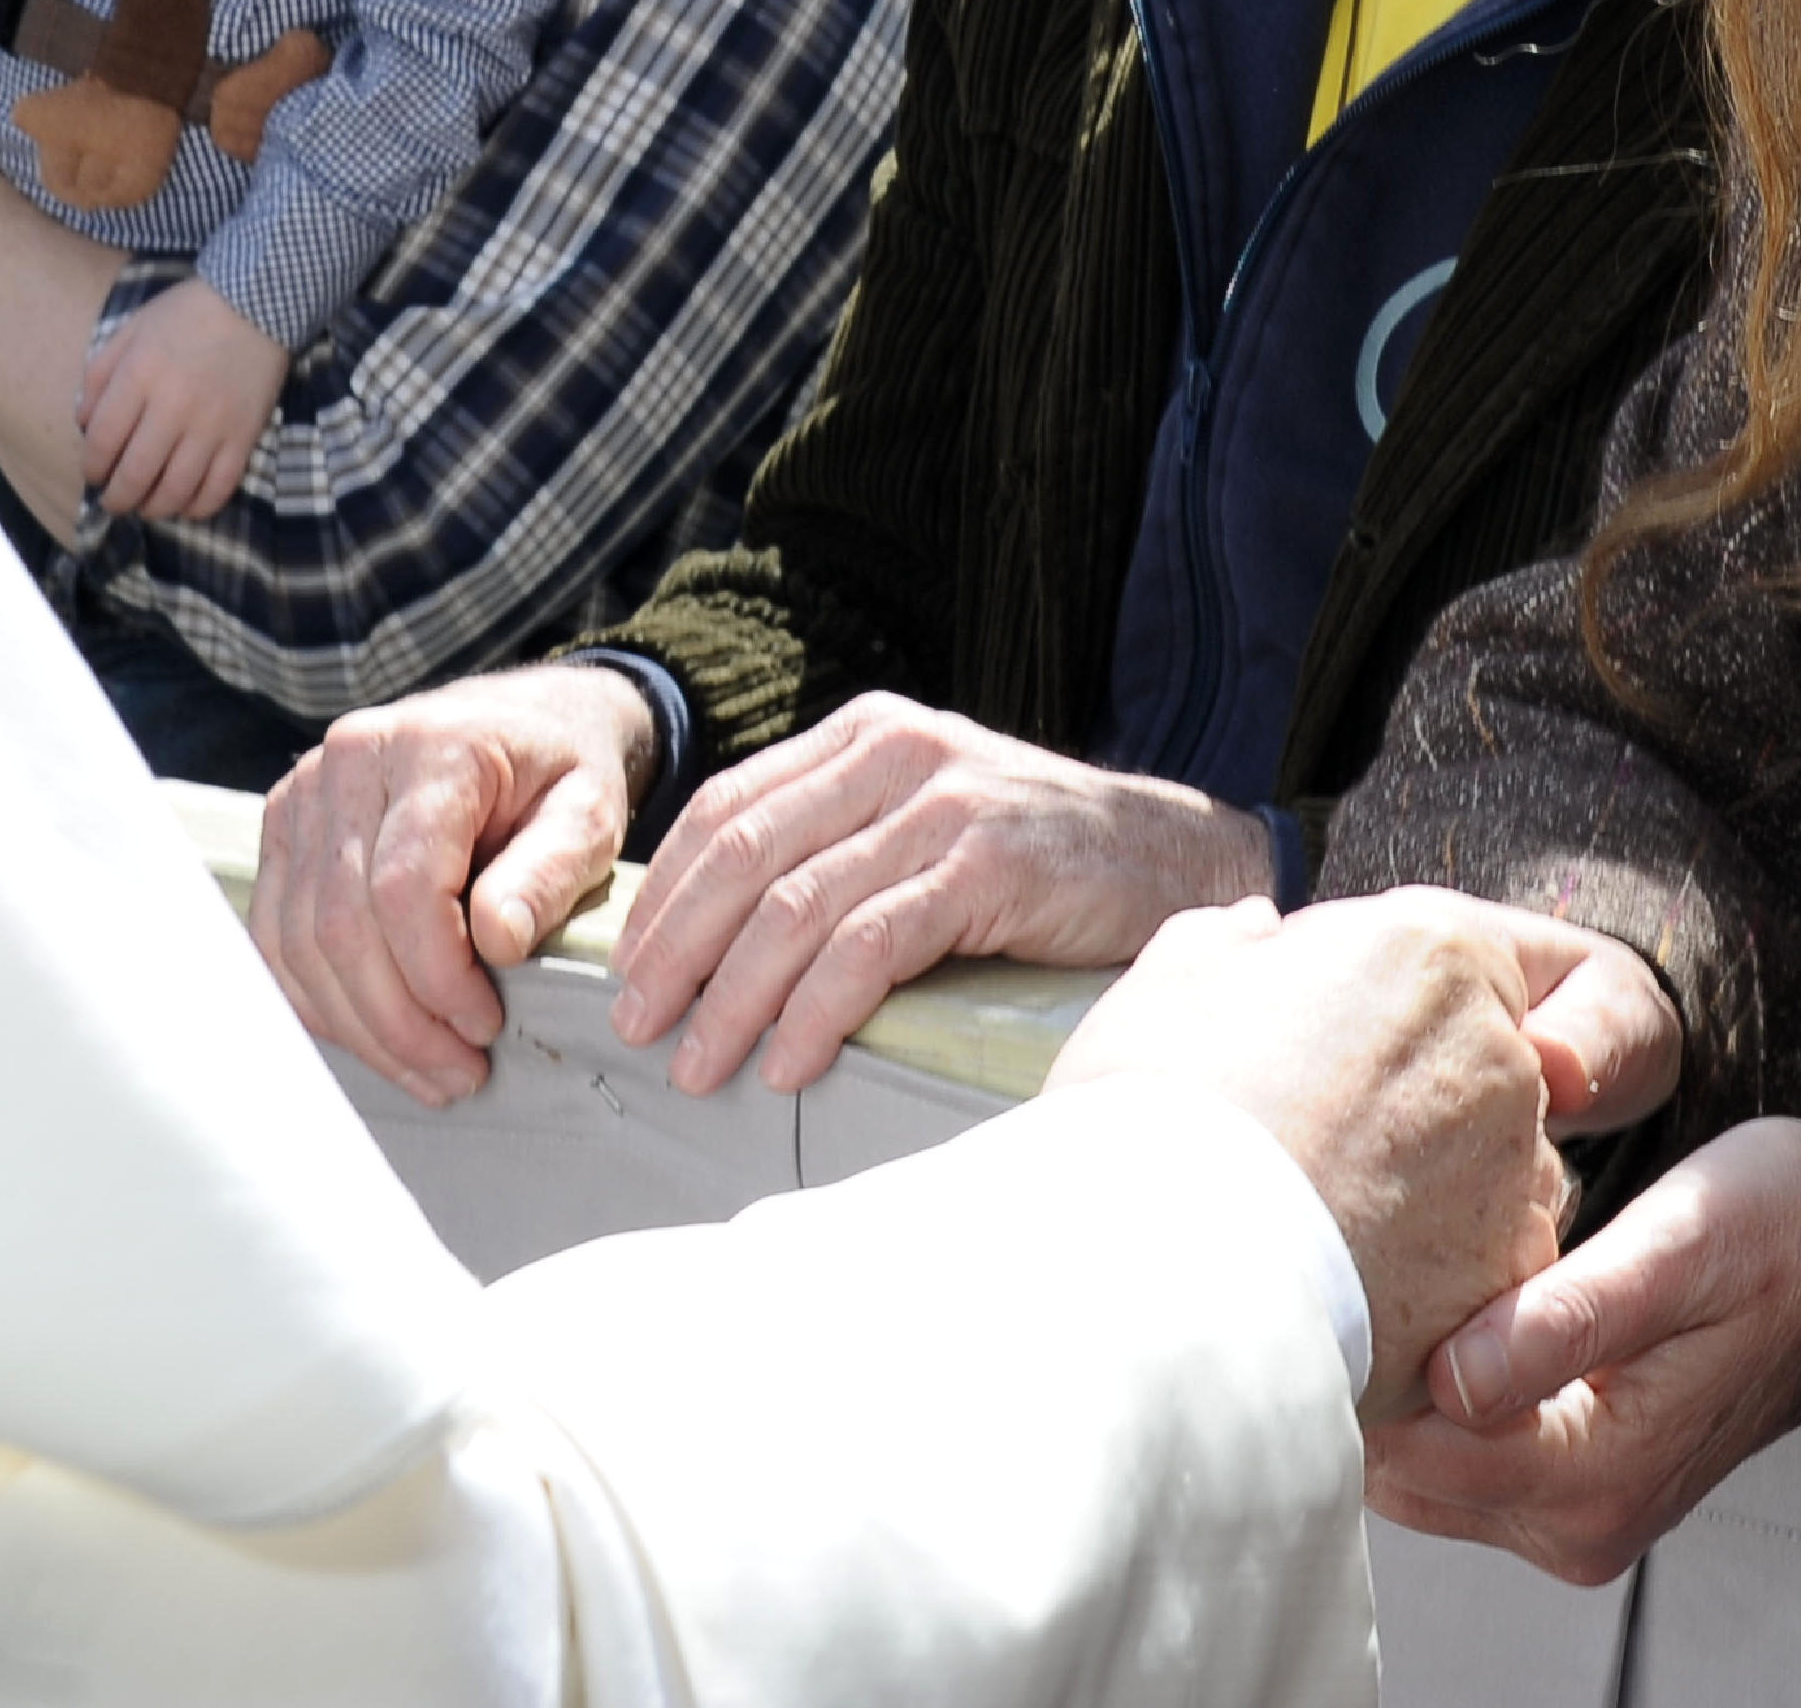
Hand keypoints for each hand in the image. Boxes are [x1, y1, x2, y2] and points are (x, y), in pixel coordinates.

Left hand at [75, 278, 285, 524]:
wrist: (257, 302)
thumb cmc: (186, 314)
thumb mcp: (131, 329)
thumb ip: (99, 373)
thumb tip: (83, 422)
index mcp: (140, 376)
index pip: (102, 440)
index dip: (92, 467)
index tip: (93, 474)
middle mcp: (173, 406)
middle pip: (135, 473)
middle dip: (117, 499)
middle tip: (113, 502)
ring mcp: (212, 425)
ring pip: (176, 489)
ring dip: (153, 508)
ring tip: (146, 507)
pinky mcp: (244, 437)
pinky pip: (219, 487)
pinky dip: (198, 506)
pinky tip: (186, 505)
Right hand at [252, 660, 658, 1102]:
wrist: (522, 721)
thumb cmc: (560, 771)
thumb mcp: (590, 812)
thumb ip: (549, 872)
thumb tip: (497, 942)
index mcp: (430, 748)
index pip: (403, 886)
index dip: (437, 976)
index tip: (486, 1028)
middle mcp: (349, 761)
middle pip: (343, 923)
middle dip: (399, 1022)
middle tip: (459, 1073)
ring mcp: (303, 794)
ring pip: (300, 941)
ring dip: (360, 1027)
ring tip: (428, 1071)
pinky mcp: (284, 831)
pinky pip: (276, 938)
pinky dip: (320, 1002)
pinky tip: (375, 1038)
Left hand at [611, 693, 1274, 1097]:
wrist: (1178, 856)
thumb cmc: (1038, 855)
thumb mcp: (927, 815)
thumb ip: (840, 841)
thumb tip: (717, 932)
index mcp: (867, 736)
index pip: (728, 807)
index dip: (664, 892)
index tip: (622, 969)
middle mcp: (897, 753)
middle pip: (746, 854)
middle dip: (678, 949)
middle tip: (636, 1025)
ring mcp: (945, 806)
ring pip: (798, 906)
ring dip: (735, 997)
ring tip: (700, 1065)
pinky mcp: (990, 867)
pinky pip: (873, 946)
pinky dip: (817, 1011)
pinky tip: (792, 1061)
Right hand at [1044, 888, 1585, 1422]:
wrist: (1163, 1277)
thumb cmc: (1160, 1112)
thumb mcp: (1171, 984)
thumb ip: (1231, 943)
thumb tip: (1253, 933)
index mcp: (1430, 955)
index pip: (1496, 955)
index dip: (1427, 998)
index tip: (1364, 1036)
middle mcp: (1497, 1052)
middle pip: (1490, 1063)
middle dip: (1424, 1094)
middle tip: (1318, 1136)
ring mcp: (1514, 1170)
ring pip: (1501, 1168)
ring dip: (1440, 1186)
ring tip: (1328, 1221)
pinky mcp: (1507, 1275)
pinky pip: (1496, 1263)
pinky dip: (1444, 1273)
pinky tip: (1357, 1283)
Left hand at [1366, 1112, 1800, 1579]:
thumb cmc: (1782, 1232)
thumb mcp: (1678, 1247)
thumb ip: (1568, 1322)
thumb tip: (1454, 1380)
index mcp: (1603, 1472)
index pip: (1420, 1450)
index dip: (1377, 1359)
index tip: (1367, 1267)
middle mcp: (1586, 1521)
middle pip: (1408, 1473)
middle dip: (1383, 1379)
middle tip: (1392, 1264)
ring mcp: (1580, 1515)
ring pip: (1423, 1475)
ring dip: (1408, 1391)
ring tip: (1432, 1284)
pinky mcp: (1576, 1491)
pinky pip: (1460, 1464)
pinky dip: (1442, 1401)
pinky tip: (1462, 1322)